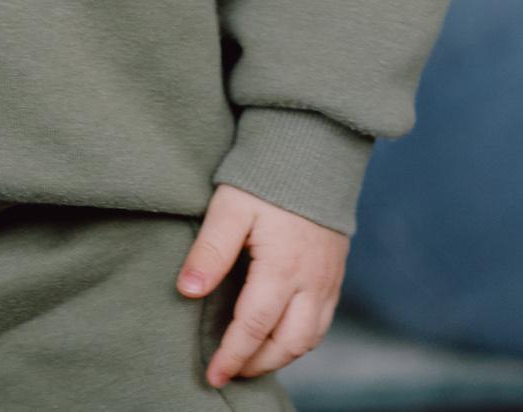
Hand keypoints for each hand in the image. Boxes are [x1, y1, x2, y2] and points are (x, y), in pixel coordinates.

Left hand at [176, 184, 347, 386]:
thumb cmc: (268, 176)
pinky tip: (278, 335)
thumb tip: (187, 290)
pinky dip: (300, 339)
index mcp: (283, 268)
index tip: (213, 376)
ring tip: (251, 359)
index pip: (253, 328)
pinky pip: (322, 321)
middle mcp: (312, 281)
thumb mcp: (230, 207)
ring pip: (309, 338)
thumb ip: (210, 251)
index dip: (232, 356)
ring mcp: (328, 278)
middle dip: (257, 364)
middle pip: (287, 344)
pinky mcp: (336, 272)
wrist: (316, 148)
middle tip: (229, 371)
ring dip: (280, 356)